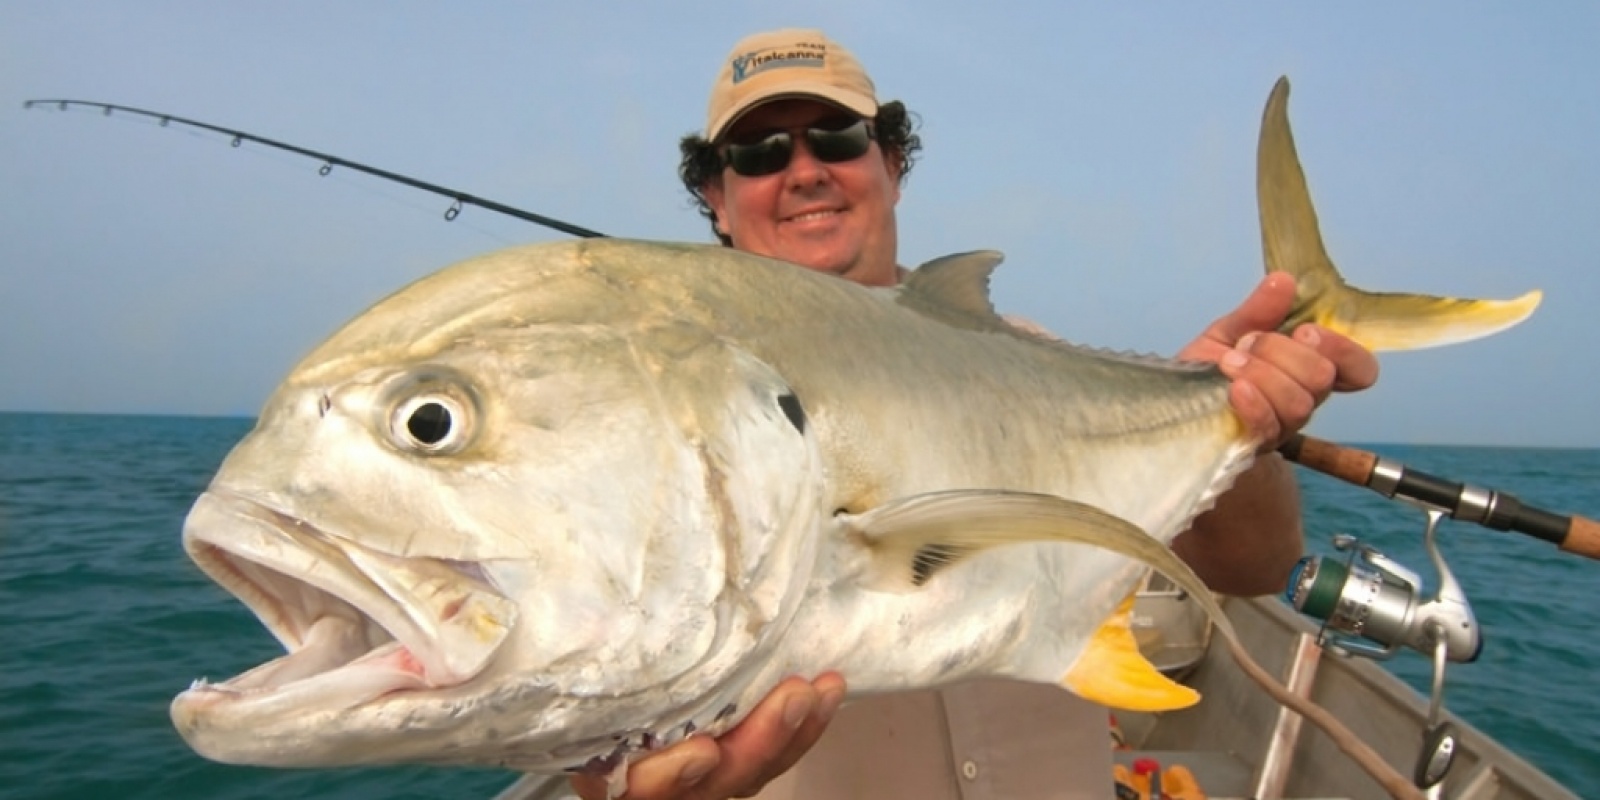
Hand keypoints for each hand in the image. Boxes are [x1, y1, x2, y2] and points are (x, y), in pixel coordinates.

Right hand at [569, 673, 846, 799]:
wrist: (605, 670)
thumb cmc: (588, 668)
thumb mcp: (584, 665)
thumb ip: (595, 653)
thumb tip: (589, 613)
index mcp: (611, 766)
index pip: (636, 787)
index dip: (669, 776)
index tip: (702, 751)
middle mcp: (655, 781)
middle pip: (709, 785)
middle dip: (756, 745)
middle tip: (793, 697)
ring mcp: (699, 775)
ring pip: (749, 771)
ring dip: (792, 733)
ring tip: (824, 688)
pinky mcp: (732, 756)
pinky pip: (773, 754)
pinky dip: (804, 726)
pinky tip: (827, 690)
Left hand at [1178, 273, 1377, 449]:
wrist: (1169, 409)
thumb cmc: (1206, 371)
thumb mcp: (1229, 332)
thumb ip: (1258, 310)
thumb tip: (1283, 280)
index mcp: (1306, 368)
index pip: (1358, 368)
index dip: (1342, 348)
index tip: (1305, 331)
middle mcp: (1303, 398)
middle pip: (1322, 377)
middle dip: (1284, 351)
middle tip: (1249, 343)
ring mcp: (1282, 425)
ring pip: (1299, 402)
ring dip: (1262, 374)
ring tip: (1230, 363)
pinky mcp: (1255, 444)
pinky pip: (1269, 425)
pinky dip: (1254, 402)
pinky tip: (1234, 388)